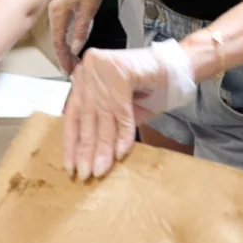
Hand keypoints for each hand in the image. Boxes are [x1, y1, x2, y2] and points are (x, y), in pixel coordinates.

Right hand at [48, 0, 112, 74]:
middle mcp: (53, 12)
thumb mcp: (89, 9)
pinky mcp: (62, 9)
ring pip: (59, 35)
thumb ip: (81, 29)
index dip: (63, 57)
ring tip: (71, 64)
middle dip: (63, 56)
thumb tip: (75, 48)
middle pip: (56, 39)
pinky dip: (66, 40)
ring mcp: (57, 10)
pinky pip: (62, 29)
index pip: (58, 40)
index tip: (67, 70)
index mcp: (57, 12)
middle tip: (70, 72)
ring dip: (64, 50)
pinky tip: (71, 49)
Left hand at [62, 40, 195, 180]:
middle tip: (86, 174)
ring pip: (103, 116)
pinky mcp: (121, 71)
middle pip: (87, 117)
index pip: (72, 115)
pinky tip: (121, 152)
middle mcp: (89, 70)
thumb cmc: (145, 88)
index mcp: (84, 78)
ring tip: (102, 169)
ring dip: (103, 147)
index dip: (72, 144)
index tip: (71, 167)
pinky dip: (123, 134)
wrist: (172, 69)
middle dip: (87, 150)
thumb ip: (104, 124)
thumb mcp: (119, 109)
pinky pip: (121, 110)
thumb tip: (89, 155)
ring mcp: (103, 68)